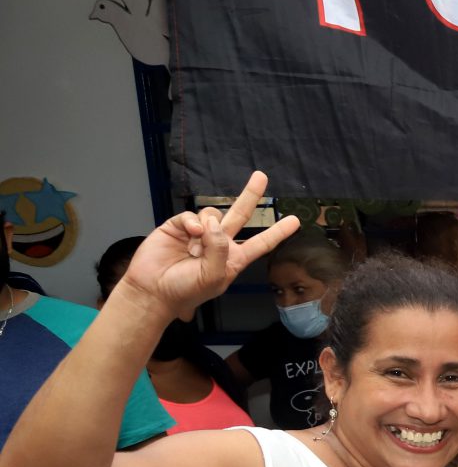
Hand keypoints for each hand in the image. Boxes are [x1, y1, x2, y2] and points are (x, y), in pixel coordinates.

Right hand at [109, 173, 302, 323]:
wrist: (153, 290)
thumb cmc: (186, 290)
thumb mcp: (213, 276)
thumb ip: (219, 250)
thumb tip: (214, 223)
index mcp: (233, 259)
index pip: (261, 243)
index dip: (278, 232)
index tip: (295, 220)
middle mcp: (219, 244)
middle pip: (240, 214)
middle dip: (251, 195)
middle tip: (261, 176)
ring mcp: (198, 234)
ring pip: (214, 214)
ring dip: (207, 227)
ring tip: (193, 250)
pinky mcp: (178, 227)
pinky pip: (192, 215)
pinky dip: (192, 222)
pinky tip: (189, 234)